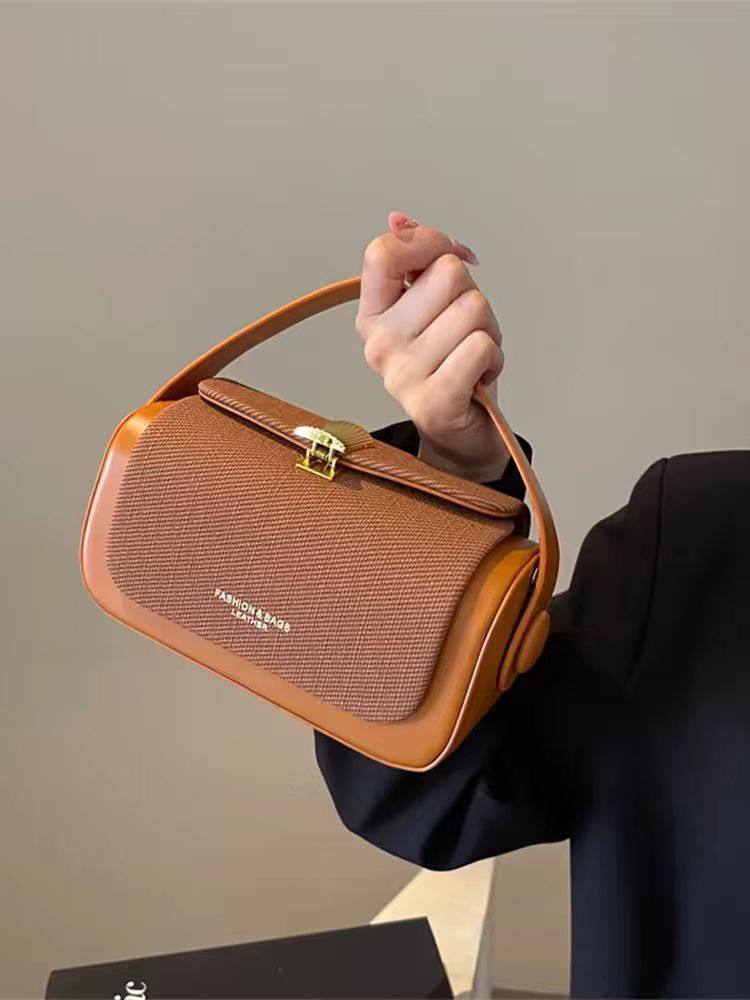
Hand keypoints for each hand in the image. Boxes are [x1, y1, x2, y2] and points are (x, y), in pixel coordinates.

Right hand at [355, 211, 509, 482]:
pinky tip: (479, 378)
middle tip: (465, 332)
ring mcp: (402, 375)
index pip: (384, 253)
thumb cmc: (453, 365)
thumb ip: (417, 262)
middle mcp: (379, 344)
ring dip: (488, 331)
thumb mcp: (433, 308)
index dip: (428, 243)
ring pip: (473, 308)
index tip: (449, 259)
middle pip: (446, 274)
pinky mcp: (433, 401)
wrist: (462, 435)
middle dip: (472, 297)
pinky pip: (481, 346)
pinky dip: (493, 358)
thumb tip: (399, 218)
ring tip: (472, 357)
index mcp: (372, 316)